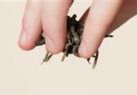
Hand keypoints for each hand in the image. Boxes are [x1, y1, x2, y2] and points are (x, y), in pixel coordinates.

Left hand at [18, 0, 136, 57]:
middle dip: (37, 16)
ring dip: (54, 20)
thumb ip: (108, 13)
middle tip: (30, 44)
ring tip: (54, 48)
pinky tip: (86, 48)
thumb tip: (83, 37)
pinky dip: (94, 27)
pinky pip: (107, 1)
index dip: (35, 11)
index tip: (28, 37)